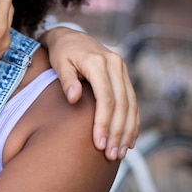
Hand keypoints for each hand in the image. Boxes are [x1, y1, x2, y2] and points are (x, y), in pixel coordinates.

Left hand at [41, 27, 139, 159]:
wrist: (70, 36)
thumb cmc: (61, 52)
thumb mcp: (59, 62)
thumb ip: (66, 80)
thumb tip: (73, 99)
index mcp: (98, 62)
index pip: (106, 98)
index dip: (103, 122)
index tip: (98, 143)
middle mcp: (115, 65)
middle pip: (121, 104)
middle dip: (117, 132)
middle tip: (111, 154)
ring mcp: (122, 70)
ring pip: (131, 105)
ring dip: (127, 131)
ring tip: (120, 152)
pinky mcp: (124, 76)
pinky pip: (132, 101)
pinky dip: (132, 121)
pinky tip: (129, 139)